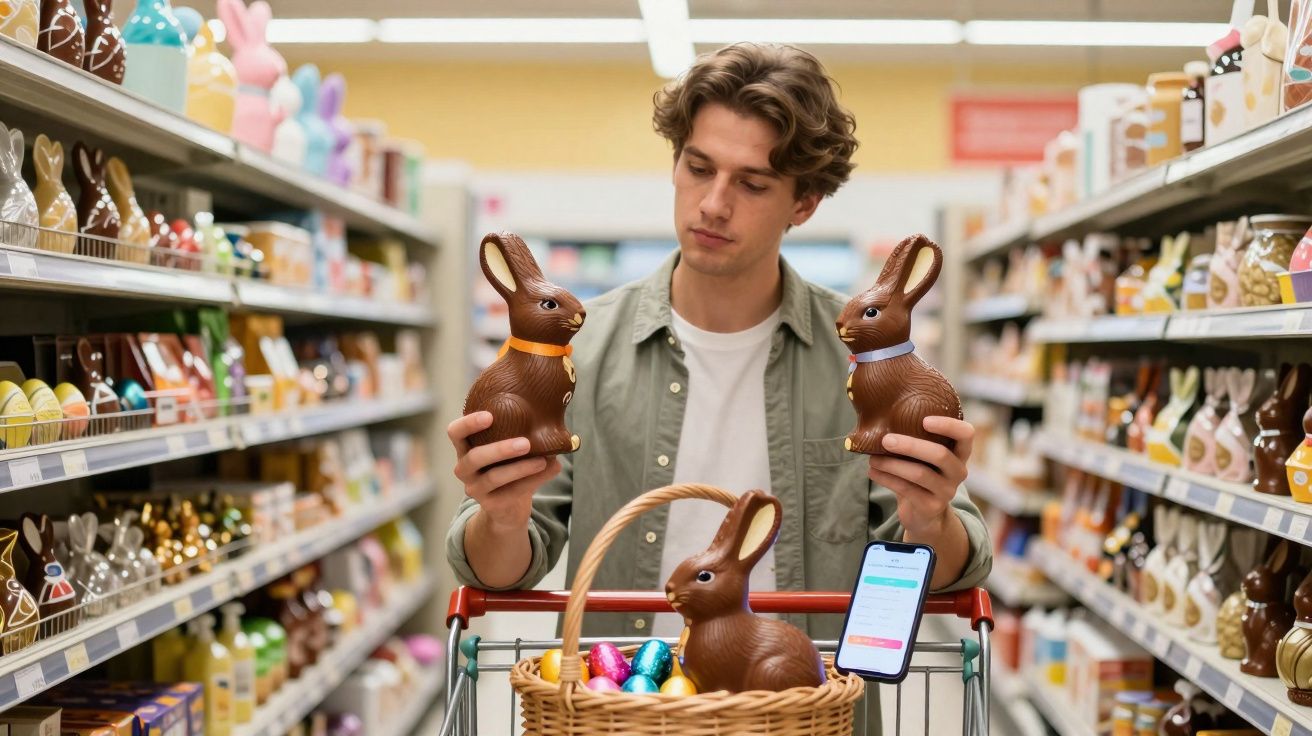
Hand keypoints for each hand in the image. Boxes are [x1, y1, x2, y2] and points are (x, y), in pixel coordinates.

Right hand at [449, 411, 560, 532]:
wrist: (507, 506)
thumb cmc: (508, 466)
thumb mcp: (509, 450)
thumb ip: (522, 435)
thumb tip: (553, 422)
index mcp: (466, 447)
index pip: (456, 432)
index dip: (469, 423)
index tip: (490, 416)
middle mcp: (464, 468)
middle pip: (475, 457)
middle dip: (500, 449)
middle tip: (526, 443)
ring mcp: (475, 488)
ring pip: (495, 477)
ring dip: (521, 468)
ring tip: (543, 460)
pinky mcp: (489, 504)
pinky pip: (511, 492)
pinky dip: (533, 480)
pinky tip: (551, 469)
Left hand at [868, 416, 973, 536]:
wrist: (924, 514)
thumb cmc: (921, 474)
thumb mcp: (924, 457)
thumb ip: (915, 439)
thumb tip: (880, 419)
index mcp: (959, 453)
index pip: (966, 434)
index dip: (948, 425)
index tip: (924, 420)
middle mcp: (958, 471)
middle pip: (940, 454)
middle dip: (910, 445)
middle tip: (886, 440)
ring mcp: (947, 491)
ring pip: (920, 473)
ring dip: (892, 464)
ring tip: (872, 459)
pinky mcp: (932, 506)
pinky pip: (907, 489)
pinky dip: (887, 479)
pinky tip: (872, 472)